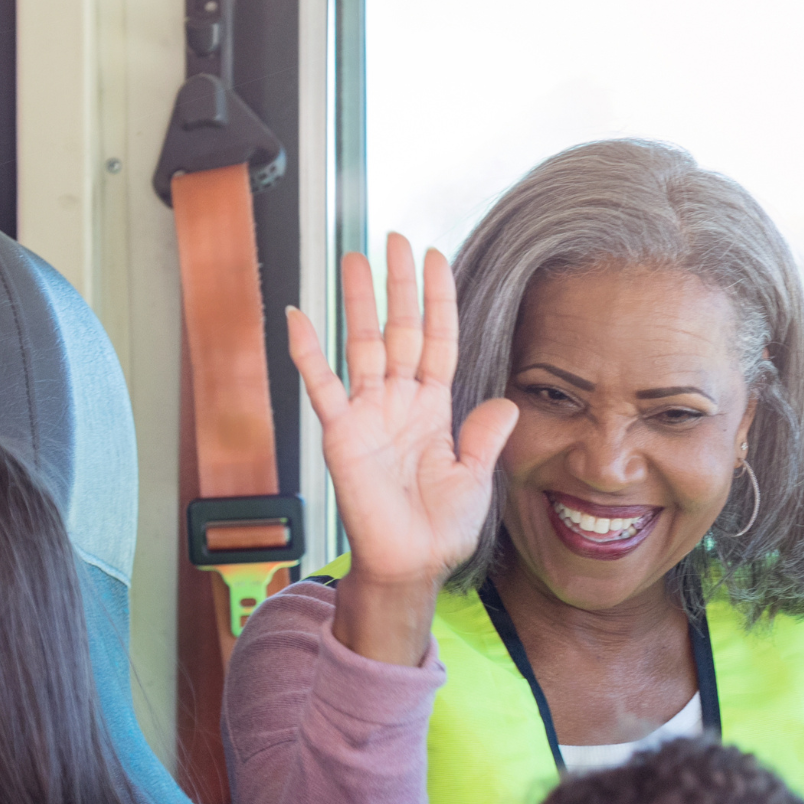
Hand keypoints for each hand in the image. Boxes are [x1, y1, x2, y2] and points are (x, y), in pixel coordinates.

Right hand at [287, 235, 517, 663]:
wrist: (409, 565)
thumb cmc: (439, 530)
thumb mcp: (475, 479)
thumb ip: (484, 437)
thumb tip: (505, 402)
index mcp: (434, 410)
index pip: (438, 342)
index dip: (438, 301)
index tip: (436, 259)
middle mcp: (399, 404)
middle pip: (400, 330)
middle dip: (399, 285)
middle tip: (396, 238)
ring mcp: (368, 415)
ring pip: (363, 345)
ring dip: (359, 301)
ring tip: (356, 256)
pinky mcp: (341, 433)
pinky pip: (322, 385)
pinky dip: (308, 352)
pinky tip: (298, 315)